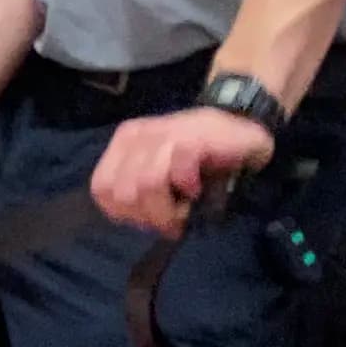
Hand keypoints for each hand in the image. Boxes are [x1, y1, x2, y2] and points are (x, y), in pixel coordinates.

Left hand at [89, 104, 274, 241]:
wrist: (243, 124)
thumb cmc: (202, 158)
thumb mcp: (162, 178)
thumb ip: (139, 194)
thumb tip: (133, 222)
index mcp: (124, 146)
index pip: (102, 189)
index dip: (126, 213)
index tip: (152, 216)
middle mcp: (137, 136)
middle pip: (124, 193)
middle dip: (152, 215)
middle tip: (176, 214)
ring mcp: (163, 133)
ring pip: (148, 184)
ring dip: (171, 206)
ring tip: (188, 202)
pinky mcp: (193, 136)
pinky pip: (178, 167)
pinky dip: (189, 186)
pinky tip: (199, 188)